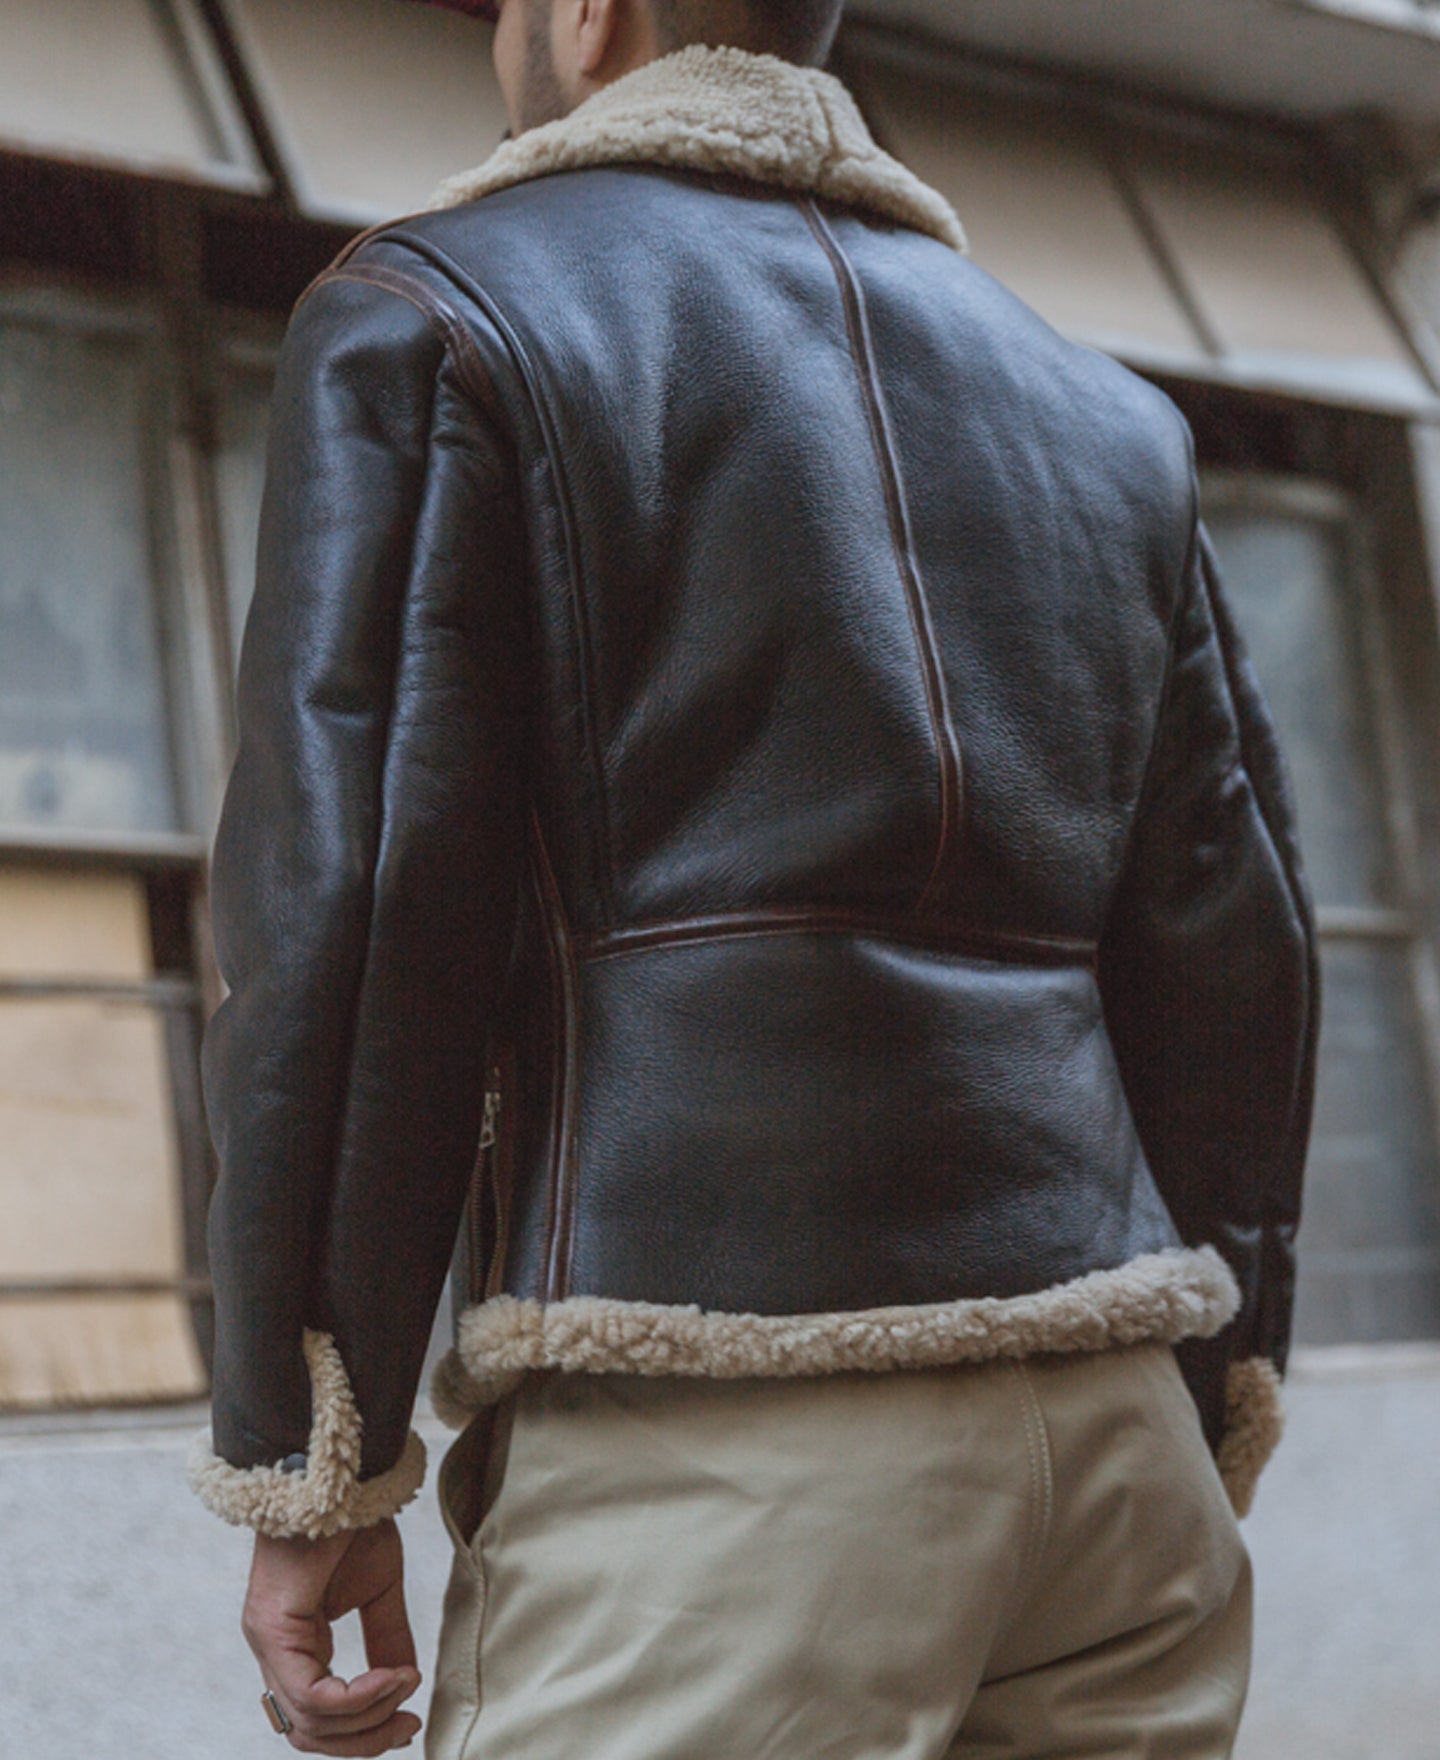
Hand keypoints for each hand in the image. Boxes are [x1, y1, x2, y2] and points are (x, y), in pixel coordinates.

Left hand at [242, 1518, 422, 1755]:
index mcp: (294, 1644)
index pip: (316, 1717)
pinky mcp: (273, 1629)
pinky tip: (390, 1679)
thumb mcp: (378, 1588)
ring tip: (404, 1688)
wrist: (339, 1476)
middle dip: (364, 1740)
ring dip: (366, 1717)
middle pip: (308, 1733)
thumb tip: (403, 1686)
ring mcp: (268, 1641)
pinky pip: (311, 1693)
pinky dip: (357, 1697)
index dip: (362, 1733)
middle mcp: (273, 1651)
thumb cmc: (352, 1520)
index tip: (408, 1723)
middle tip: (408, 1726)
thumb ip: (386, 1637)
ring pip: (309, 1721)